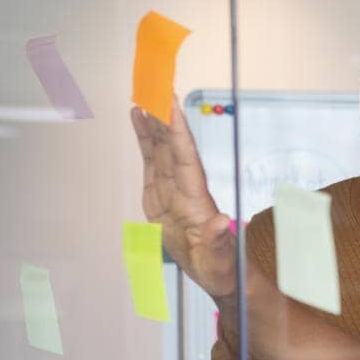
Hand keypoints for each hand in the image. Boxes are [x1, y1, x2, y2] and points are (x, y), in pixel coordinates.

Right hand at [130, 99, 235, 296]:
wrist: (215, 273)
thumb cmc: (221, 266)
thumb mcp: (218, 258)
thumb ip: (217, 240)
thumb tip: (220, 222)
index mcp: (196, 198)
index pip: (186, 157)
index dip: (177, 131)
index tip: (171, 105)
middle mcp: (185, 186)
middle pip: (172, 144)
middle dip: (163, 116)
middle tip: (154, 86)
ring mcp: (172, 188)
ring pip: (161, 148)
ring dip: (152, 122)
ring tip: (142, 96)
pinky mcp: (160, 194)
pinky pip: (151, 161)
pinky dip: (144, 140)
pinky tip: (138, 121)